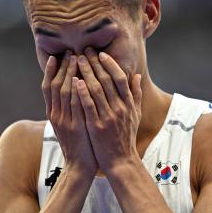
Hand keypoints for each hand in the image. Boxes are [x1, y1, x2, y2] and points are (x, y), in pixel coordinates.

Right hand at [41, 50, 97, 174]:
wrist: (80, 167)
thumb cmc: (79, 145)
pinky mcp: (75, 127)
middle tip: (70, 51)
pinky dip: (76, 91)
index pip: (49, 88)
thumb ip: (69, 109)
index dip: (51, 71)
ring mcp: (65, 121)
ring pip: (64, 92)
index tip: (57, 56)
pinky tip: (80, 79)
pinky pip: (75, 105)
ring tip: (77, 58)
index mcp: (54, 114)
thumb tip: (73, 92)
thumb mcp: (70, 126)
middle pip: (56, 85)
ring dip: (70, 73)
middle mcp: (56, 115)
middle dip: (62, 67)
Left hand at [74, 48, 141, 171]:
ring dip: (86, 73)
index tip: (101, 54)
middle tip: (85, 51)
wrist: (121, 161)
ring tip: (77, 61)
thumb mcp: (135, 115)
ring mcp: (108, 117)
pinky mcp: (97, 126)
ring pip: (96, 89)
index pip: (120, 78)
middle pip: (107, 80)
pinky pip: (89, 106)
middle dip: (95, 64)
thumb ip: (136, 95)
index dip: (110, 64)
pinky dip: (82, 92)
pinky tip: (75, 81)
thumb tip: (137, 76)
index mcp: (129, 104)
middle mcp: (120, 108)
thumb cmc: (126, 137)